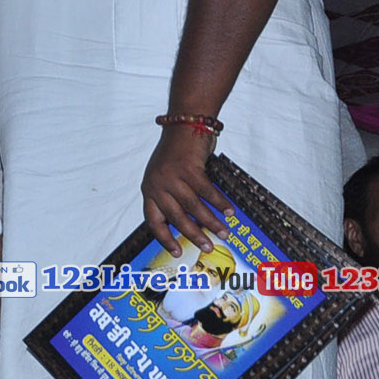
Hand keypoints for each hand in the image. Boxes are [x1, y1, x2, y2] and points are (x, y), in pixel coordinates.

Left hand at [141, 125, 229, 252]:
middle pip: (176, 218)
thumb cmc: (177, 154)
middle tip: (207, 248)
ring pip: (193, 207)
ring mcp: (172, 177)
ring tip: (223, 232)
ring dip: (211, 221)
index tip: (177, 252)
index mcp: (149, 189)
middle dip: (194, 235)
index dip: (165, 238)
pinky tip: (229, 211)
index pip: (153, 220)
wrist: (183, 125)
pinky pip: (207, 191)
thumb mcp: (165, 176)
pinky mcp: (188, 169)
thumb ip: (173, 197)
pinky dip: (220, 202)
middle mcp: (157, 185)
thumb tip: (193, 222)